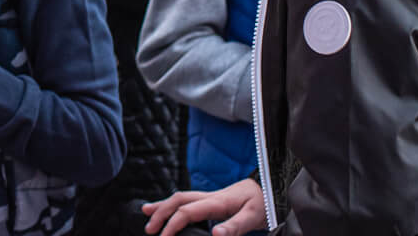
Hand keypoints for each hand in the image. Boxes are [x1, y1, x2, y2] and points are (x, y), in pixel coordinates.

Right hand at [142, 179, 265, 235]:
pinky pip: (188, 201)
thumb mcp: (254, 217)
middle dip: (160, 212)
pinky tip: (169, 211)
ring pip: (180, 198)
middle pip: (178, 200)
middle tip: (149, 229)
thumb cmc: (264, 203)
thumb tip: (214, 234)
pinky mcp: (213, 201)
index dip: (172, 223)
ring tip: (146, 213)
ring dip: (162, 205)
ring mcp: (210, 197)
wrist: (272, 187)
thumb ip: (234, 226)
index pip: (187, 211)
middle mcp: (210, 197)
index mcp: (217, 201)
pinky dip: (174, 205)